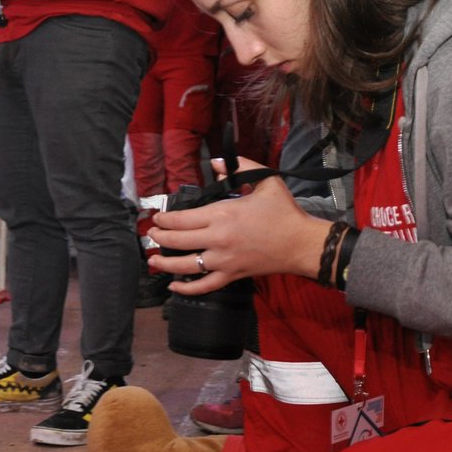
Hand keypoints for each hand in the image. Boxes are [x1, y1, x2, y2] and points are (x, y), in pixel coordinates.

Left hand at [148, 158, 334, 294]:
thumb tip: (216, 163)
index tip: (158, 217)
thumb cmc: (284, 211)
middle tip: (152, 234)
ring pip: (185, 265)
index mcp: (223, 214)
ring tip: (153, 259)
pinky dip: (187, 288)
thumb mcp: (266, 180)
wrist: (300, 243)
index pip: (182, 218)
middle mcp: (218, 239)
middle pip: (178, 240)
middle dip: (160, 237)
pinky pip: (204, 286)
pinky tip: (174, 287)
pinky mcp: (231, 275)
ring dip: (165, 263)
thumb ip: (239, 167)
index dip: (165, 218)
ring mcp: (223, 260)